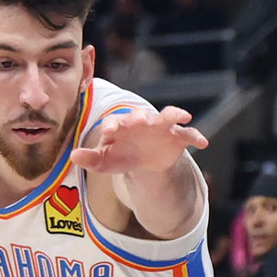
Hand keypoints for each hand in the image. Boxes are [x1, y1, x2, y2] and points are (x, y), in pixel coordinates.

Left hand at [70, 107, 207, 174]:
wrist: (143, 163)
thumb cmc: (120, 156)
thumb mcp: (104, 161)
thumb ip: (90, 158)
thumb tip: (73, 156)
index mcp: (121, 125)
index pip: (115, 121)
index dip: (112, 125)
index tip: (108, 133)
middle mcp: (141, 121)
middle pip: (141, 114)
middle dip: (141, 116)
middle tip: (139, 121)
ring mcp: (161, 127)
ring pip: (168, 115)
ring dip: (173, 114)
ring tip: (181, 116)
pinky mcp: (177, 136)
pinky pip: (188, 134)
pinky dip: (196, 136)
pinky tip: (203, 143)